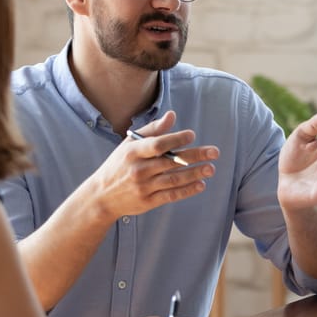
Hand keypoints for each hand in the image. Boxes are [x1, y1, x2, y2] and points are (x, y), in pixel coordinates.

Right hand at [87, 111, 218, 220]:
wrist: (101, 196)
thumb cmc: (119, 164)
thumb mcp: (129, 144)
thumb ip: (152, 130)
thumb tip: (172, 115)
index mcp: (133, 152)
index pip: (157, 144)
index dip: (176, 139)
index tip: (192, 135)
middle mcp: (138, 169)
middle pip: (171, 161)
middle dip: (195, 156)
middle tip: (214, 152)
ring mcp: (143, 187)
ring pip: (174, 179)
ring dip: (195, 173)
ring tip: (211, 168)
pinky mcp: (148, 202)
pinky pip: (171, 195)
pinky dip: (187, 190)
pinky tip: (201, 184)